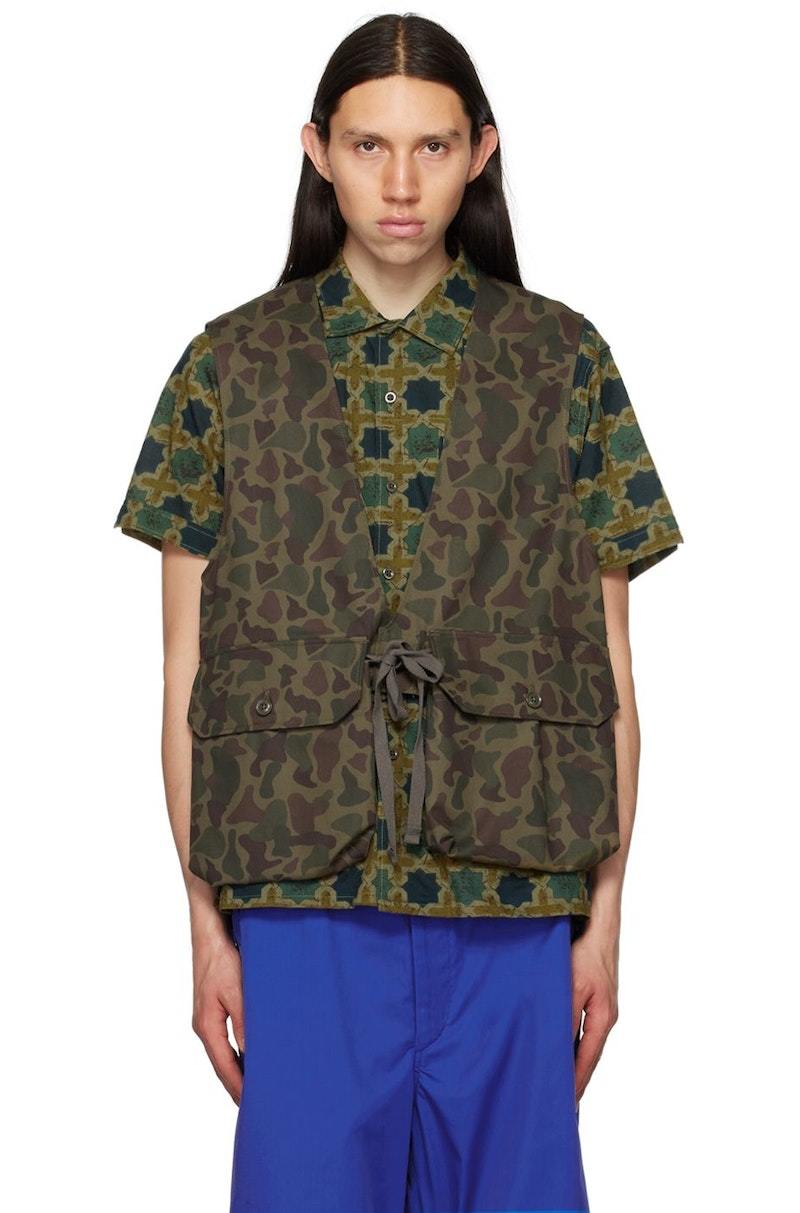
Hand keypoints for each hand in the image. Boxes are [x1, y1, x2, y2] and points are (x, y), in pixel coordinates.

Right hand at [191, 922, 244, 1103]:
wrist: (209, 935)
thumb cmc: (222, 960)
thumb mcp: (238, 991)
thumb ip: (245, 1023)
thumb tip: (252, 1054)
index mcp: (207, 1027)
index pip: (225, 1067)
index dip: (239, 1088)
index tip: (253, 1107)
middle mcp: (204, 1027)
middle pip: (222, 1065)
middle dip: (238, 1085)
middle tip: (257, 1105)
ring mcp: (206, 1019)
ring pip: (224, 1054)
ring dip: (238, 1070)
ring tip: (257, 1087)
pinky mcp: (212, 1010)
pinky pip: (225, 1040)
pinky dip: (237, 1053)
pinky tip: (250, 1057)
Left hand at [570, 925, 618, 1101]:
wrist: (599, 927)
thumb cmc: (586, 954)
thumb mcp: (571, 986)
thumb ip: (565, 1016)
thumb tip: (557, 1046)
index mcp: (603, 1020)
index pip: (587, 1060)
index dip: (576, 1082)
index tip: (566, 1104)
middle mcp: (606, 1018)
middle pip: (590, 1055)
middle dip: (576, 1078)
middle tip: (562, 1102)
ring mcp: (603, 1009)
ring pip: (587, 1043)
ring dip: (574, 1061)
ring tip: (560, 1082)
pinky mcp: (596, 999)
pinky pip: (584, 1028)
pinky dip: (574, 1042)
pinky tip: (561, 1047)